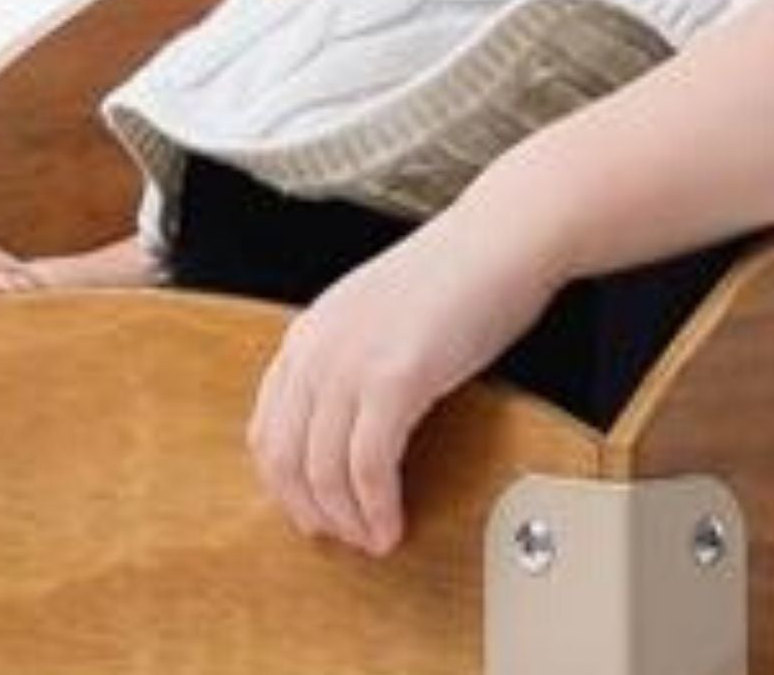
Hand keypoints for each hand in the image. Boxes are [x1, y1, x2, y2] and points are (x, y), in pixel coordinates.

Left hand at [246, 191, 567, 557]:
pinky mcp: (395, 377)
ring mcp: (353, 360)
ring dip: (347, 520)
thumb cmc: (461, 271)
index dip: (285, 485)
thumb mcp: (379, 314)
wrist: (506, 236)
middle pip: (286, 459)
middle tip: (344, 537)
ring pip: (323, 471)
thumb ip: (351, 358)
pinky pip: (370, 466)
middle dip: (312, 512)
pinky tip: (393, 521)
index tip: (312, 512)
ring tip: (374, 538)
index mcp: (311, 330)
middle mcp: (318, 346)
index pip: (267, 429)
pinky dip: (378, 506)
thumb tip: (348, 427)